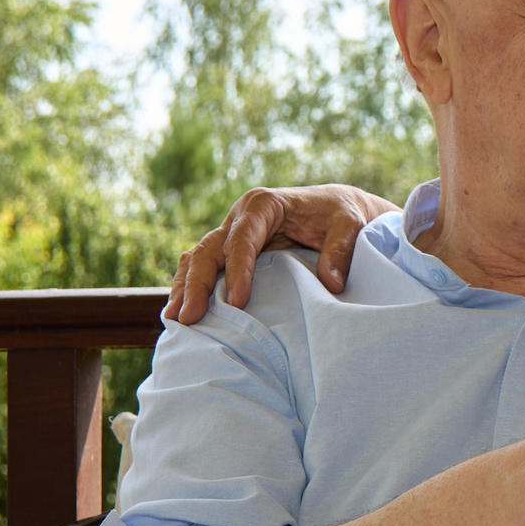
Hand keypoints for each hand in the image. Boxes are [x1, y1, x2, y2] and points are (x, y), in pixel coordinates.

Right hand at [168, 186, 400, 323]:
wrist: (336, 211)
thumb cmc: (341, 215)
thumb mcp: (349, 226)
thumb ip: (340, 250)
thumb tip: (332, 283)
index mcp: (262, 205)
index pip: (242, 239)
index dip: (238, 270)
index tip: (238, 302)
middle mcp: (239, 217)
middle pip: (209, 250)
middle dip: (197, 284)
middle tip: (190, 317)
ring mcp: (231, 234)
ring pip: (198, 259)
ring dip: (185, 289)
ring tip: (175, 320)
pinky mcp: (230, 253)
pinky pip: (204, 269)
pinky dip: (191, 289)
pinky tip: (182, 313)